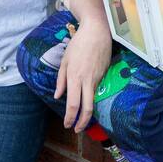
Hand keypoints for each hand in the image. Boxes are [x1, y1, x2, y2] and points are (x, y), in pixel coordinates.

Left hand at [53, 18, 113, 132]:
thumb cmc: (79, 44)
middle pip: (87, 108)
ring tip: (82, 120)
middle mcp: (87, 80)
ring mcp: (98, 78)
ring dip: (88, 113)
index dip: (70, 118)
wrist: (98, 31)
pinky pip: (97, 90)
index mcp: (75, 77)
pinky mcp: (105, 74)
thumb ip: (61, 80)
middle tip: (77, 130)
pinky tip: (88, 99)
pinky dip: (92, 98)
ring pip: (93, 101)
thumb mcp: (65, 60)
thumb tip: (58, 96)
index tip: (67, 125)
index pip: (73, 104)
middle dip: (82, 123)